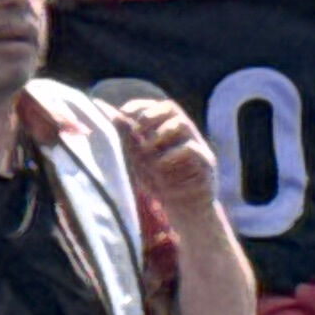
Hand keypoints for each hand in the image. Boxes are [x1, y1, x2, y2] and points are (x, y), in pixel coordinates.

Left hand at [110, 95, 221, 218]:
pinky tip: (160, 167)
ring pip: (182, 124)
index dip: (140, 106)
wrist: (183, 209)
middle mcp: (186, 134)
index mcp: (170, 130)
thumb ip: (126, 136)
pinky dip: (171, 156)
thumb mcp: (138, 159)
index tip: (122, 113)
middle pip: (171, 108)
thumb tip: (107, 111)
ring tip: (147, 152)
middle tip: (136, 132)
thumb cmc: (159, 182)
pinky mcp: (207, 163)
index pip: (158, 106)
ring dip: (159, 134)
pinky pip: (191, 149)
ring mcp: (198, 146)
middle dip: (149, 116)